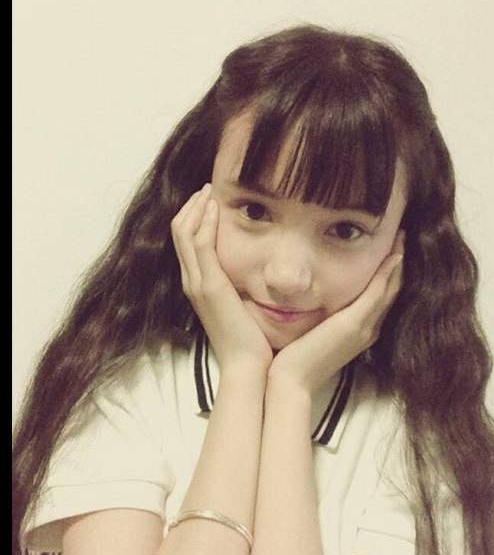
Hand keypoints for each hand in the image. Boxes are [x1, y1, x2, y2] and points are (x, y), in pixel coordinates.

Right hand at [171, 183, 272, 372]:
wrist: (248, 366)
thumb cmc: (250, 341)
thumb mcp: (241, 307)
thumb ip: (240, 288)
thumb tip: (253, 273)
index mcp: (198, 286)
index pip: (185, 243)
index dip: (193, 218)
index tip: (208, 200)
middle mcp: (192, 283)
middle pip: (179, 233)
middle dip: (192, 207)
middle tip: (207, 188)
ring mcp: (198, 285)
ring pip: (185, 234)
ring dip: (197, 209)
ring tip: (209, 191)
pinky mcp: (210, 287)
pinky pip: (200, 246)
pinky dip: (205, 224)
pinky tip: (215, 208)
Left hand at [267, 230, 405, 396]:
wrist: (289, 382)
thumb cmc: (291, 360)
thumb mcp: (310, 333)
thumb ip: (317, 318)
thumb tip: (309, 298)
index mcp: (359, 332)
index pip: (380, 298)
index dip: (388, 275)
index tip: (391, 250)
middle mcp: (367, 330)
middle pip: (391, 292)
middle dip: (398, 265)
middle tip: (404, 238)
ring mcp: (364, 327)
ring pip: (390, 290)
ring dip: (397, 263)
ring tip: (403, 239)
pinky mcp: (354, 324)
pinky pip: (377, 292)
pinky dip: (388, 272)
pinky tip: (394, 254)